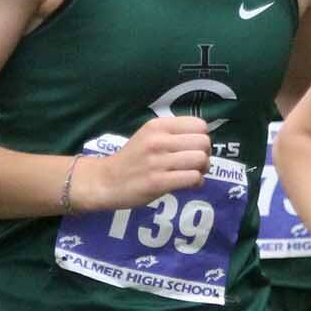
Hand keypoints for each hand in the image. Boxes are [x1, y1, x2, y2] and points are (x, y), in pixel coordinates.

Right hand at [71, 115, 210, 210]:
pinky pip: (192, 178)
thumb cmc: (132, 159)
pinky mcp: (157, 182)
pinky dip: (196, 182)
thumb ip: (174, 134)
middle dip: (205, 155)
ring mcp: (157, 161)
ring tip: (192, 174)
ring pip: (200, 160)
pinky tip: (187, 185)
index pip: (200, 125)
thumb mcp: (149, 136)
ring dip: (202, 170)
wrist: (105, 181)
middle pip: (204, 143)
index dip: (202, 138)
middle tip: (195, 164)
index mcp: (158, 126)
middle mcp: (158, 140)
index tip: (193, 149)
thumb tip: (205, 142)